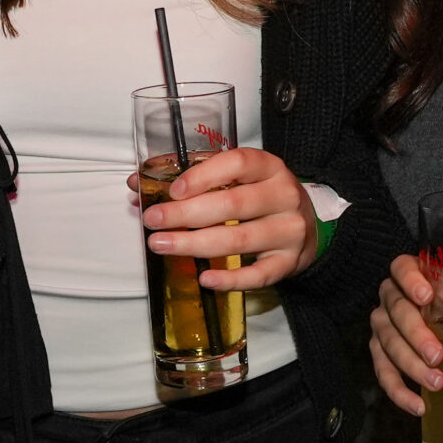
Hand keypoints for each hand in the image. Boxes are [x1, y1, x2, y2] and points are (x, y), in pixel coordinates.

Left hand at [138, 147, 320, 289]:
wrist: (307, 226)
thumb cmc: (261, 196)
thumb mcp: (238, 178)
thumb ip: (191, 177)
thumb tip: (136, 185)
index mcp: (269, 167)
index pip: (238, 163)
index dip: (203, 176)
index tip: (173, 191)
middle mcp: (283, 196)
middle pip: (233, 205)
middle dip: (186, 215)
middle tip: (153, 220)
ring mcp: (289, 231)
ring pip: (239, 240)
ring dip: (195, 244)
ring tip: (162, 245)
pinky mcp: (288, 262)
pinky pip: (258, 275)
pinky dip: (230, 279)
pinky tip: (205, 277)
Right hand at [366, 251, 442, 415]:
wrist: (438, 315)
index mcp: (412, 275)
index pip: (401, 267)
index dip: (409, 280)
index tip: (426, 296)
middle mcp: (391, 298)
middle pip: (395, 312)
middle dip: (415, 335)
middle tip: (437, 356)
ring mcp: (383, 326)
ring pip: (386, 343)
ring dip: (409, 365)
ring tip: (437, 383)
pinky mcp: (381, 352)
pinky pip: (382, 372)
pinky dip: (398, 391)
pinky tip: (419, 406)